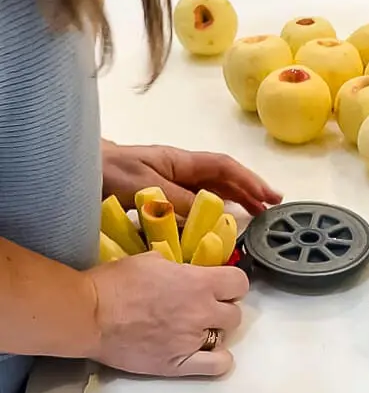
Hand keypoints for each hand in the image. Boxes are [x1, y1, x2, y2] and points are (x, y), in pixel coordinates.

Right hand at [88, 252, 249, 376]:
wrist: (90, 315)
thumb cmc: (114, 283)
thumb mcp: (150, 260)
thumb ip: (176, 267)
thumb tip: (183, 271)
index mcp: (197, 282)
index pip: (239, 283)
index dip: (231, 285)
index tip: (220, 286)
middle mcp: (201, 311)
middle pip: (234, 313)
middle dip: (222, 309)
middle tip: (203, 308)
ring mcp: (192, 340)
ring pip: (225, 337)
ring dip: (214, 332)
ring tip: (195, 330)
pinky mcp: (179, 364)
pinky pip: (218, 366)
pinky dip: (217, 360)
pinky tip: (204, 353)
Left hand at [102, 141, 282, 216]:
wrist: (74, 172)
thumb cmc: (107, 172)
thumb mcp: (146, 187)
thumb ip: (179, 201)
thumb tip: (212, 214)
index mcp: (179, 162)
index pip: (224, 168)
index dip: (249, 181)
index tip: (269, 197)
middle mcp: (177, 172)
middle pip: (222, 180)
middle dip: (248, 193)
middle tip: (269, 212)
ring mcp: (167, 186)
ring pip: (207, 194)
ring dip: (230, 206)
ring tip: (249, 221)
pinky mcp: (155, 201)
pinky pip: (188, 208)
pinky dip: (204, 218)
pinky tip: (211, 230)